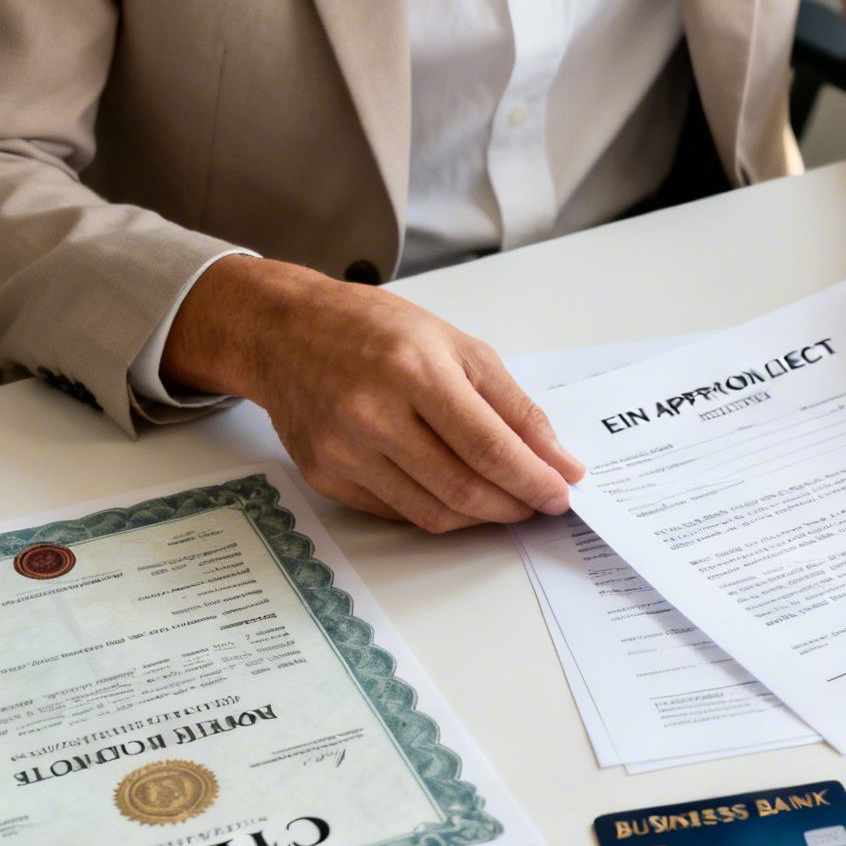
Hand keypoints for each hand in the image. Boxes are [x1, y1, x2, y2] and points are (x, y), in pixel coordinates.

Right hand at [162, 255, 583, 531]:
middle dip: (515, 504)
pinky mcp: (325, 477)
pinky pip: (399, 513)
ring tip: (507, 501)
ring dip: (483, 516)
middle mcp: (372, 414)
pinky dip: (441, 511)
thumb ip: (512, 404)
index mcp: (412, 370)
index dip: (534, 479)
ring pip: (433, 512)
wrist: (282, 332)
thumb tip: (557, 459)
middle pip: (463, 488)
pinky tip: (459, 494)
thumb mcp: (454, 345)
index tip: (563, 491)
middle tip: (540, 501)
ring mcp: (344, 451)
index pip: (488, 446)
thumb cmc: (372, 329)